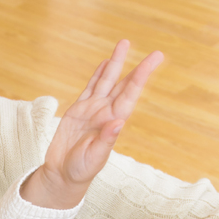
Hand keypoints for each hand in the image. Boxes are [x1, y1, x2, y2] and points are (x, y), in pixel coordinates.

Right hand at [24, 40, 162, 208]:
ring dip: (116, 64)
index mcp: (113, 123)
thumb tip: (118, 123)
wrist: (62, 174)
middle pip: (123, 85)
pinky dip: (98, 74)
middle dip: (138, 69)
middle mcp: (106, 113)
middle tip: (156, 54)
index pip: (129, 96)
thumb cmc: (80, 170)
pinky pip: (90, 88)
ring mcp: (92, 110)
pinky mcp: (78, 110)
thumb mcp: (93, 157)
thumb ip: (105, 141)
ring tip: (124, 45)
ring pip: (106, 81)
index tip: (150, 63)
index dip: (139, 78)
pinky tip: (105, 63)